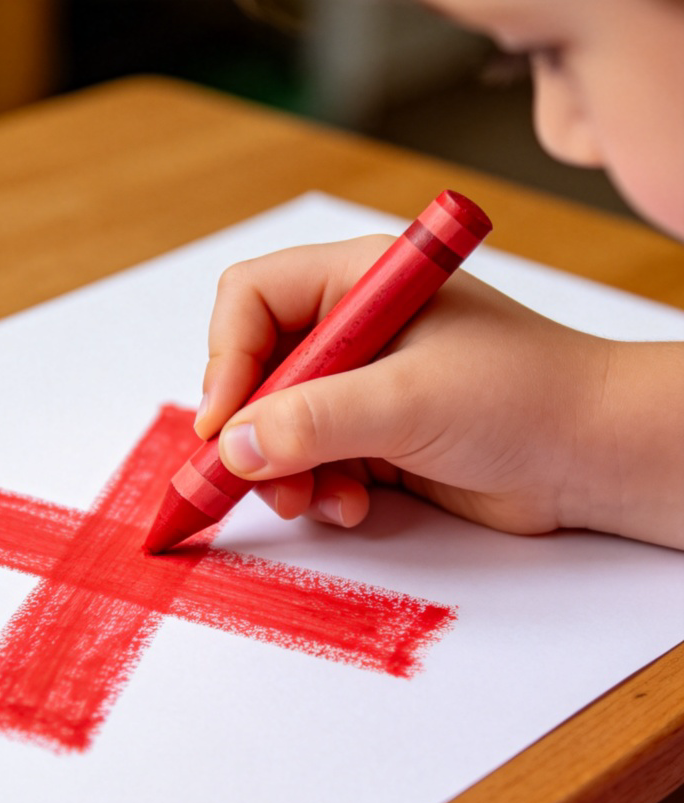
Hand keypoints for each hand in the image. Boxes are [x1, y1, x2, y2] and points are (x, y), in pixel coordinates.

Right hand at [197, 237, 683, 547]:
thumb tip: (232, 446)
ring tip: (315, 500)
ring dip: (283, 472)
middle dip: (251, 430)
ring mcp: (360, 386)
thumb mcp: (408, 400)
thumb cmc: (524, 398)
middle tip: (254, 478)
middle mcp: (351, 329)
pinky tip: (353, 506)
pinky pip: (310, 462)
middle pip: (254, 370)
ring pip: (275, 426)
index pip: (251, 300)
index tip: (222, 425)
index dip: (225, 360)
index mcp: (358, 283)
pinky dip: (318, 490)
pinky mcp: (371, 436)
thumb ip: (313, 420)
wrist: (592, 456)